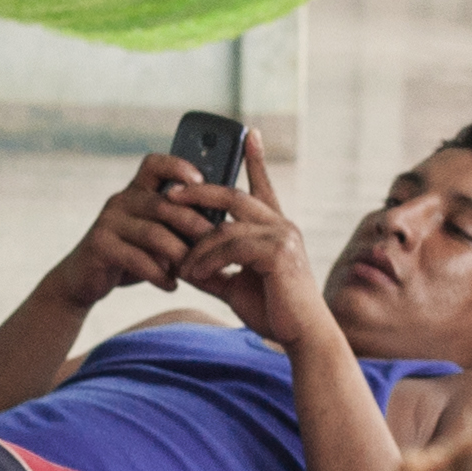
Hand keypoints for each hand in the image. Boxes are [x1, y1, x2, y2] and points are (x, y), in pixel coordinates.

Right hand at [55, 155, 227, 308]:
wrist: (84, 279)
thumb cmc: (130, 254)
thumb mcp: (154, 235)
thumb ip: (176, 226)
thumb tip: (218, 229)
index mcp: (137, 191)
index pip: (155, 164)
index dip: (178, 166)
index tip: (201, 181)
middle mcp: (121, 200)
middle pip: (164, 204)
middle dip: (194, 224)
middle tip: (217, 245)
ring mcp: (108, 221)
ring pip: (153, 233)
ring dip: (179, 254)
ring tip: (196, 271)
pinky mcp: (99, 245)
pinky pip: (136, 258)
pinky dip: (158, 274)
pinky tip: (171, 286)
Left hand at [181, 130, 331, 340]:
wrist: (302, 337)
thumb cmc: (274, 311)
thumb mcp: (237, 286)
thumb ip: (214, 269)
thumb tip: (182, 262)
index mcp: (275, 227)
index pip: (262, 186)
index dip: (256, 159)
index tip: (249, 133)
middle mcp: (282, 225)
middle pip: (233, 196)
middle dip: (199, 192)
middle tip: (169, 194)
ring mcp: (283, 236)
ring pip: (226, 227)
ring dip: (197, 247)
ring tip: (180, 266)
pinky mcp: (279, 253)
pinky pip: (231, 247)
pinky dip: (207, 261)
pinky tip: (194, 275)